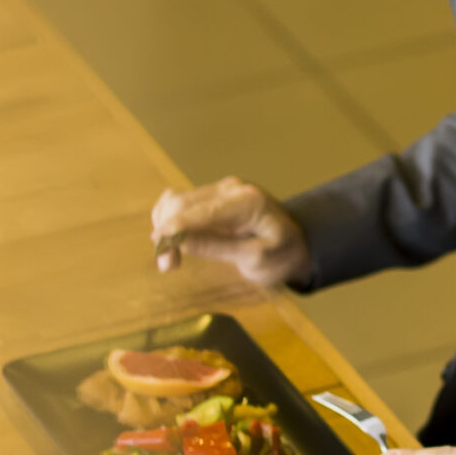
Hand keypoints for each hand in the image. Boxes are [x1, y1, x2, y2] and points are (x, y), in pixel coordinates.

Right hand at [149, 176, 310, 286]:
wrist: (297, 242)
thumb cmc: (282, 255)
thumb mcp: (255, 260)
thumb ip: (217, 248)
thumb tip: (178, 243)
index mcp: (247, 202)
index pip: (203, 211)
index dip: (175, 226)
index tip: (158, 244)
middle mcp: (231, 189)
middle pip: (183, 202)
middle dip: (167, 232)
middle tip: (167, 265)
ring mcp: (221, 189)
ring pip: (177, 201)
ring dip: (165, 227)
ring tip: (170, 259)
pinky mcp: (213, 196)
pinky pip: (182, 202)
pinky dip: (170, 220)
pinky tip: (172, 241)